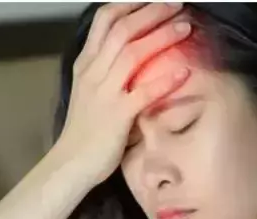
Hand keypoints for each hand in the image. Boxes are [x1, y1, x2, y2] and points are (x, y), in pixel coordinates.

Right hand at [54, 2, 191, 186]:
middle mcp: (93, 73)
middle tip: (177, 4)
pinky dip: (166, 80)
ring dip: (162, 36)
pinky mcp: (117, 116)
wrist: (70, 163)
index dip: (131, 4)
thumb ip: (109, 72)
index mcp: (86, 64)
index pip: (106, 20)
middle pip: (123, 29)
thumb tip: (138, 56)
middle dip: (152, 12)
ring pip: (133, 53)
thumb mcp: (90, 92)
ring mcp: (104, 93)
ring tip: (185, 26)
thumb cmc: (84, 130)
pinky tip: (185, 72)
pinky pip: (144, 92)